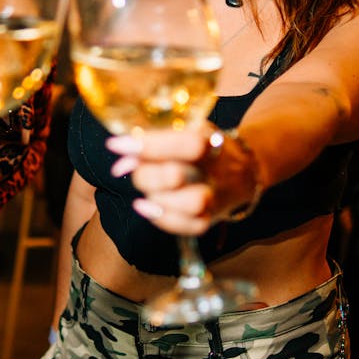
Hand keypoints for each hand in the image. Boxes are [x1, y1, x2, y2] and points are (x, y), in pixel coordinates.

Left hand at [107, 125, 258, 233]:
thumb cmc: (202, 146)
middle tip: (136, 169)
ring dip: (158, 197)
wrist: (241, 170)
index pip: (186, 143)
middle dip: (147, 174)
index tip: (116, 145)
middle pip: (178, 176)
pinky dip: (163, 219)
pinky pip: (191, 226)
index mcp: (209, 140)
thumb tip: (120, 155)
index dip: (149, 145)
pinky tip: (145, 207)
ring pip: (191, 204)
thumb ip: (153, 138)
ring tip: (146, 190)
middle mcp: (216, 170)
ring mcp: (216, 196)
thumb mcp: (184, 131)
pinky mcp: (212, 218)